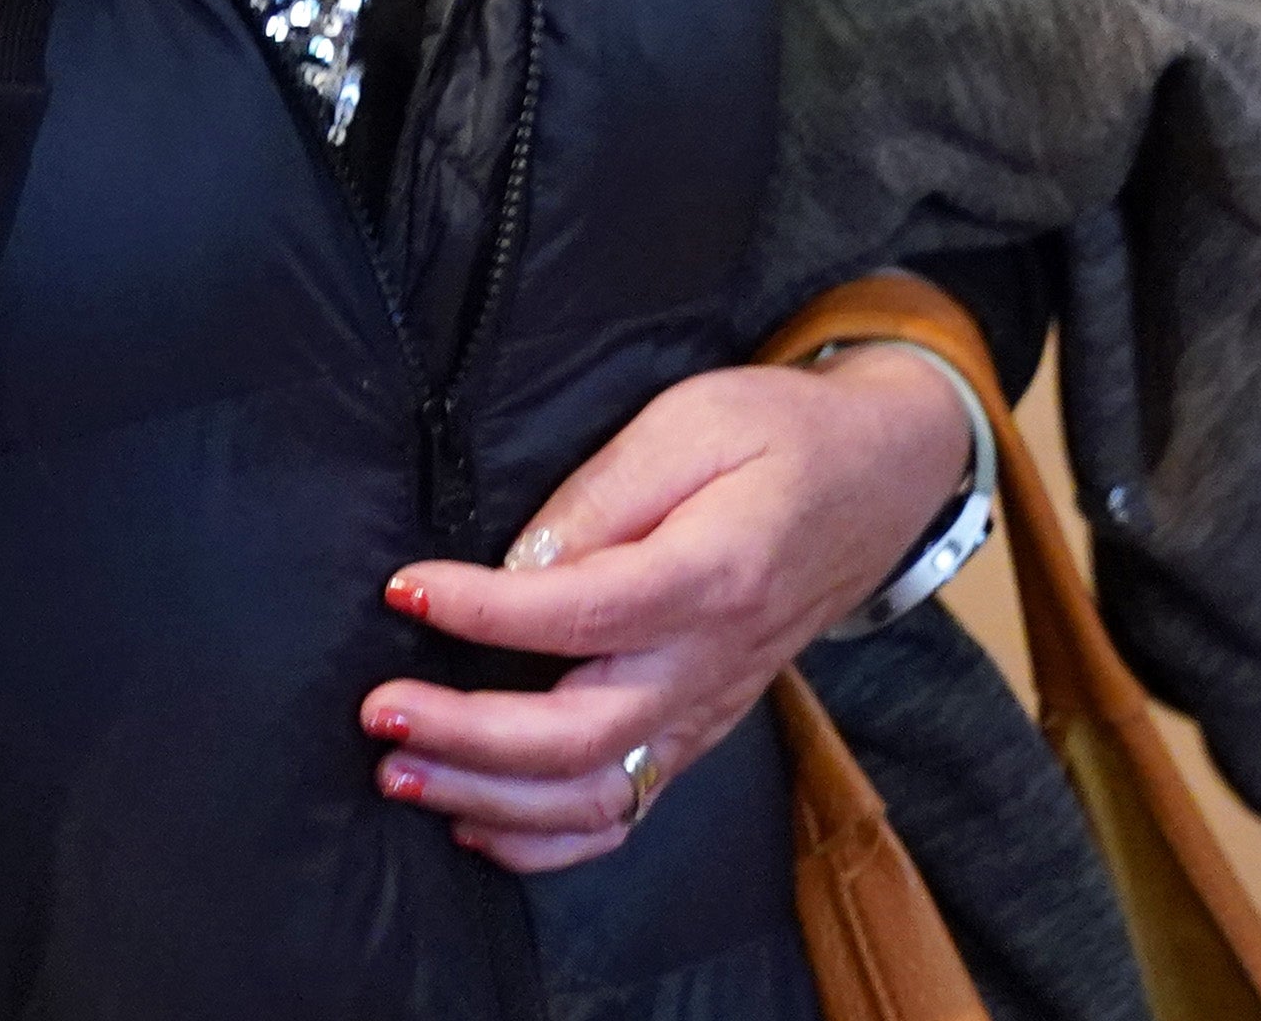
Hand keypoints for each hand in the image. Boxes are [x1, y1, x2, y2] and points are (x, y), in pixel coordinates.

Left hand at [361, 353, 964, 871]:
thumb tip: (518, 567)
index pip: (584, 613)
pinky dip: (547, 838)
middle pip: (583, 736)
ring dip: (490, 798)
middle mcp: (711, 663)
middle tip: (380, 711)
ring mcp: (707, 710)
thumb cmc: (779, 435)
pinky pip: (625, 812)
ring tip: (399, 773)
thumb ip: (604, 496)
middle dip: (468, 737)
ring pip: (597, 796)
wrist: (881, 479)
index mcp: (714, 576)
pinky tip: (474, 821)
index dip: (485, 611)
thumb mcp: (692, 422)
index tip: (406, 588)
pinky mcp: (698, 730)